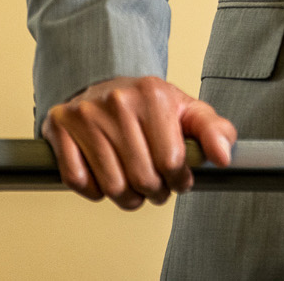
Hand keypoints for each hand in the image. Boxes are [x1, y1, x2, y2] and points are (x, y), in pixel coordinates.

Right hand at [41, 76, 236, 209]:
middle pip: (142, 178)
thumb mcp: (187, 110)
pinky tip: (105, 177)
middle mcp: (118, 101)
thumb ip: (214, 131)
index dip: (180, 181)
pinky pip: (78, 181)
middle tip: (156, 187)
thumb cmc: (149, 106)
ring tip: (134, 187)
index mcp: (153, 93)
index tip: (179, 179)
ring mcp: (86, 114)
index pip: (172, 162)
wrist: (104, 86)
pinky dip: (94, 190)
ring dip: (127, 198)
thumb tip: (224, 158)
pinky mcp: (59, 127)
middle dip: (154, 192)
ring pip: (112, 186)